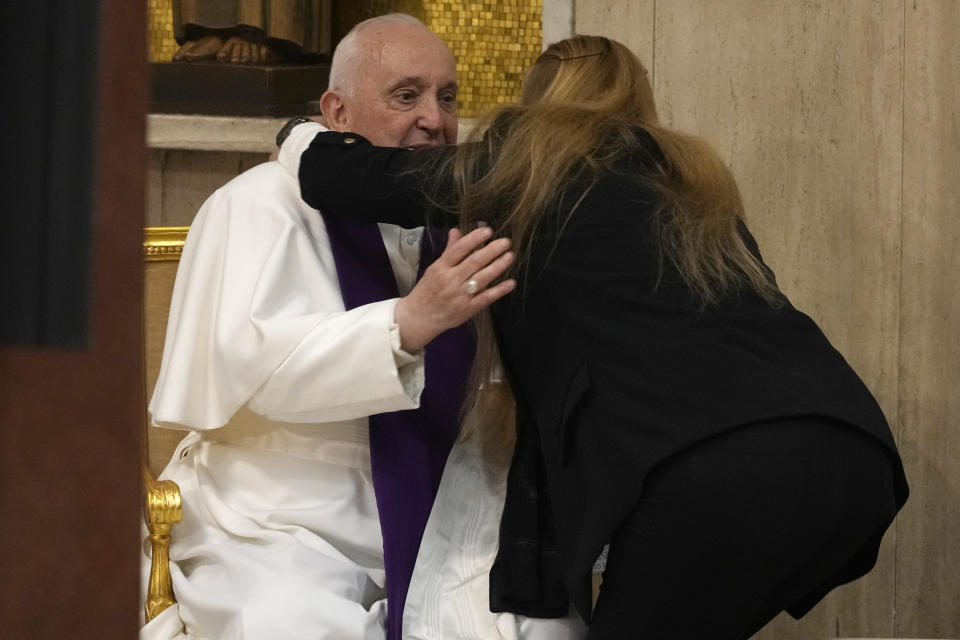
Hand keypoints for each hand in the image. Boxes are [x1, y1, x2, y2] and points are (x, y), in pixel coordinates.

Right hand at [394, 227, 515, 351]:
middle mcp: (450, 280)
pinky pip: (486, 298)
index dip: (474, 239)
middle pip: (473, 262)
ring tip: (510, 256)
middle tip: (506, 242)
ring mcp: (460, 296)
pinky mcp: (468, 309)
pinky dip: (499, 290)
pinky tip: (511, 282)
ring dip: (497, 266)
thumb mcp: (434, 268)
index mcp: (441, 267)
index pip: (459, 249)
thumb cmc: (427, 290)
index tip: (488, 231)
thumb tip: (457, 230)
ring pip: (481, 279)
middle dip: (491, 251)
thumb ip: (449, 250)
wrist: (420, 317)